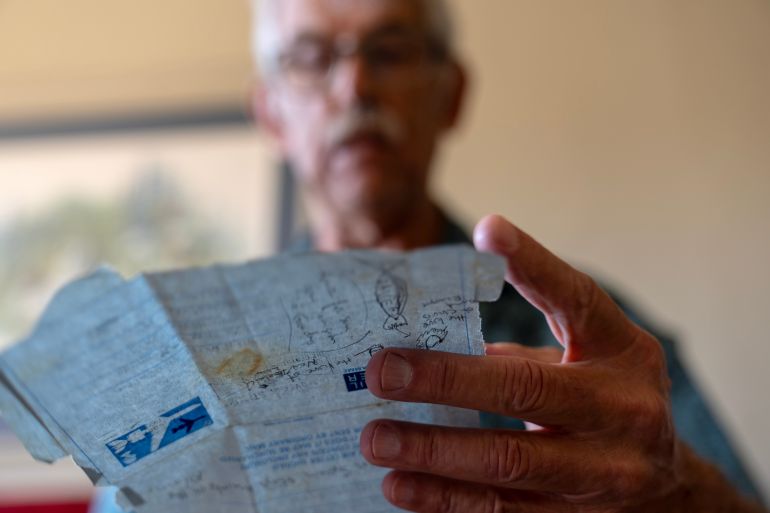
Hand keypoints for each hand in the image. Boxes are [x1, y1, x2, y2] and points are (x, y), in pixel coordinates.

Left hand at [360, 214, 763, 511]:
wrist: (667, 483)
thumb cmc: (605, 399)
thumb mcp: (584, 360)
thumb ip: (518, 352)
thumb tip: (426, 345)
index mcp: (620, 350)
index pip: (577, 299)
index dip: (534, 264)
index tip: (487, 231)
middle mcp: (622, 406)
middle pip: (527, 390)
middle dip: (446, 379)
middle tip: (381, 371)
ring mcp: (606, 470)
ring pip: (508, 460)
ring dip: (433, 450)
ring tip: (375, 438)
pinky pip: (503, 509)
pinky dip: (445, 500)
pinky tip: (400, 486)